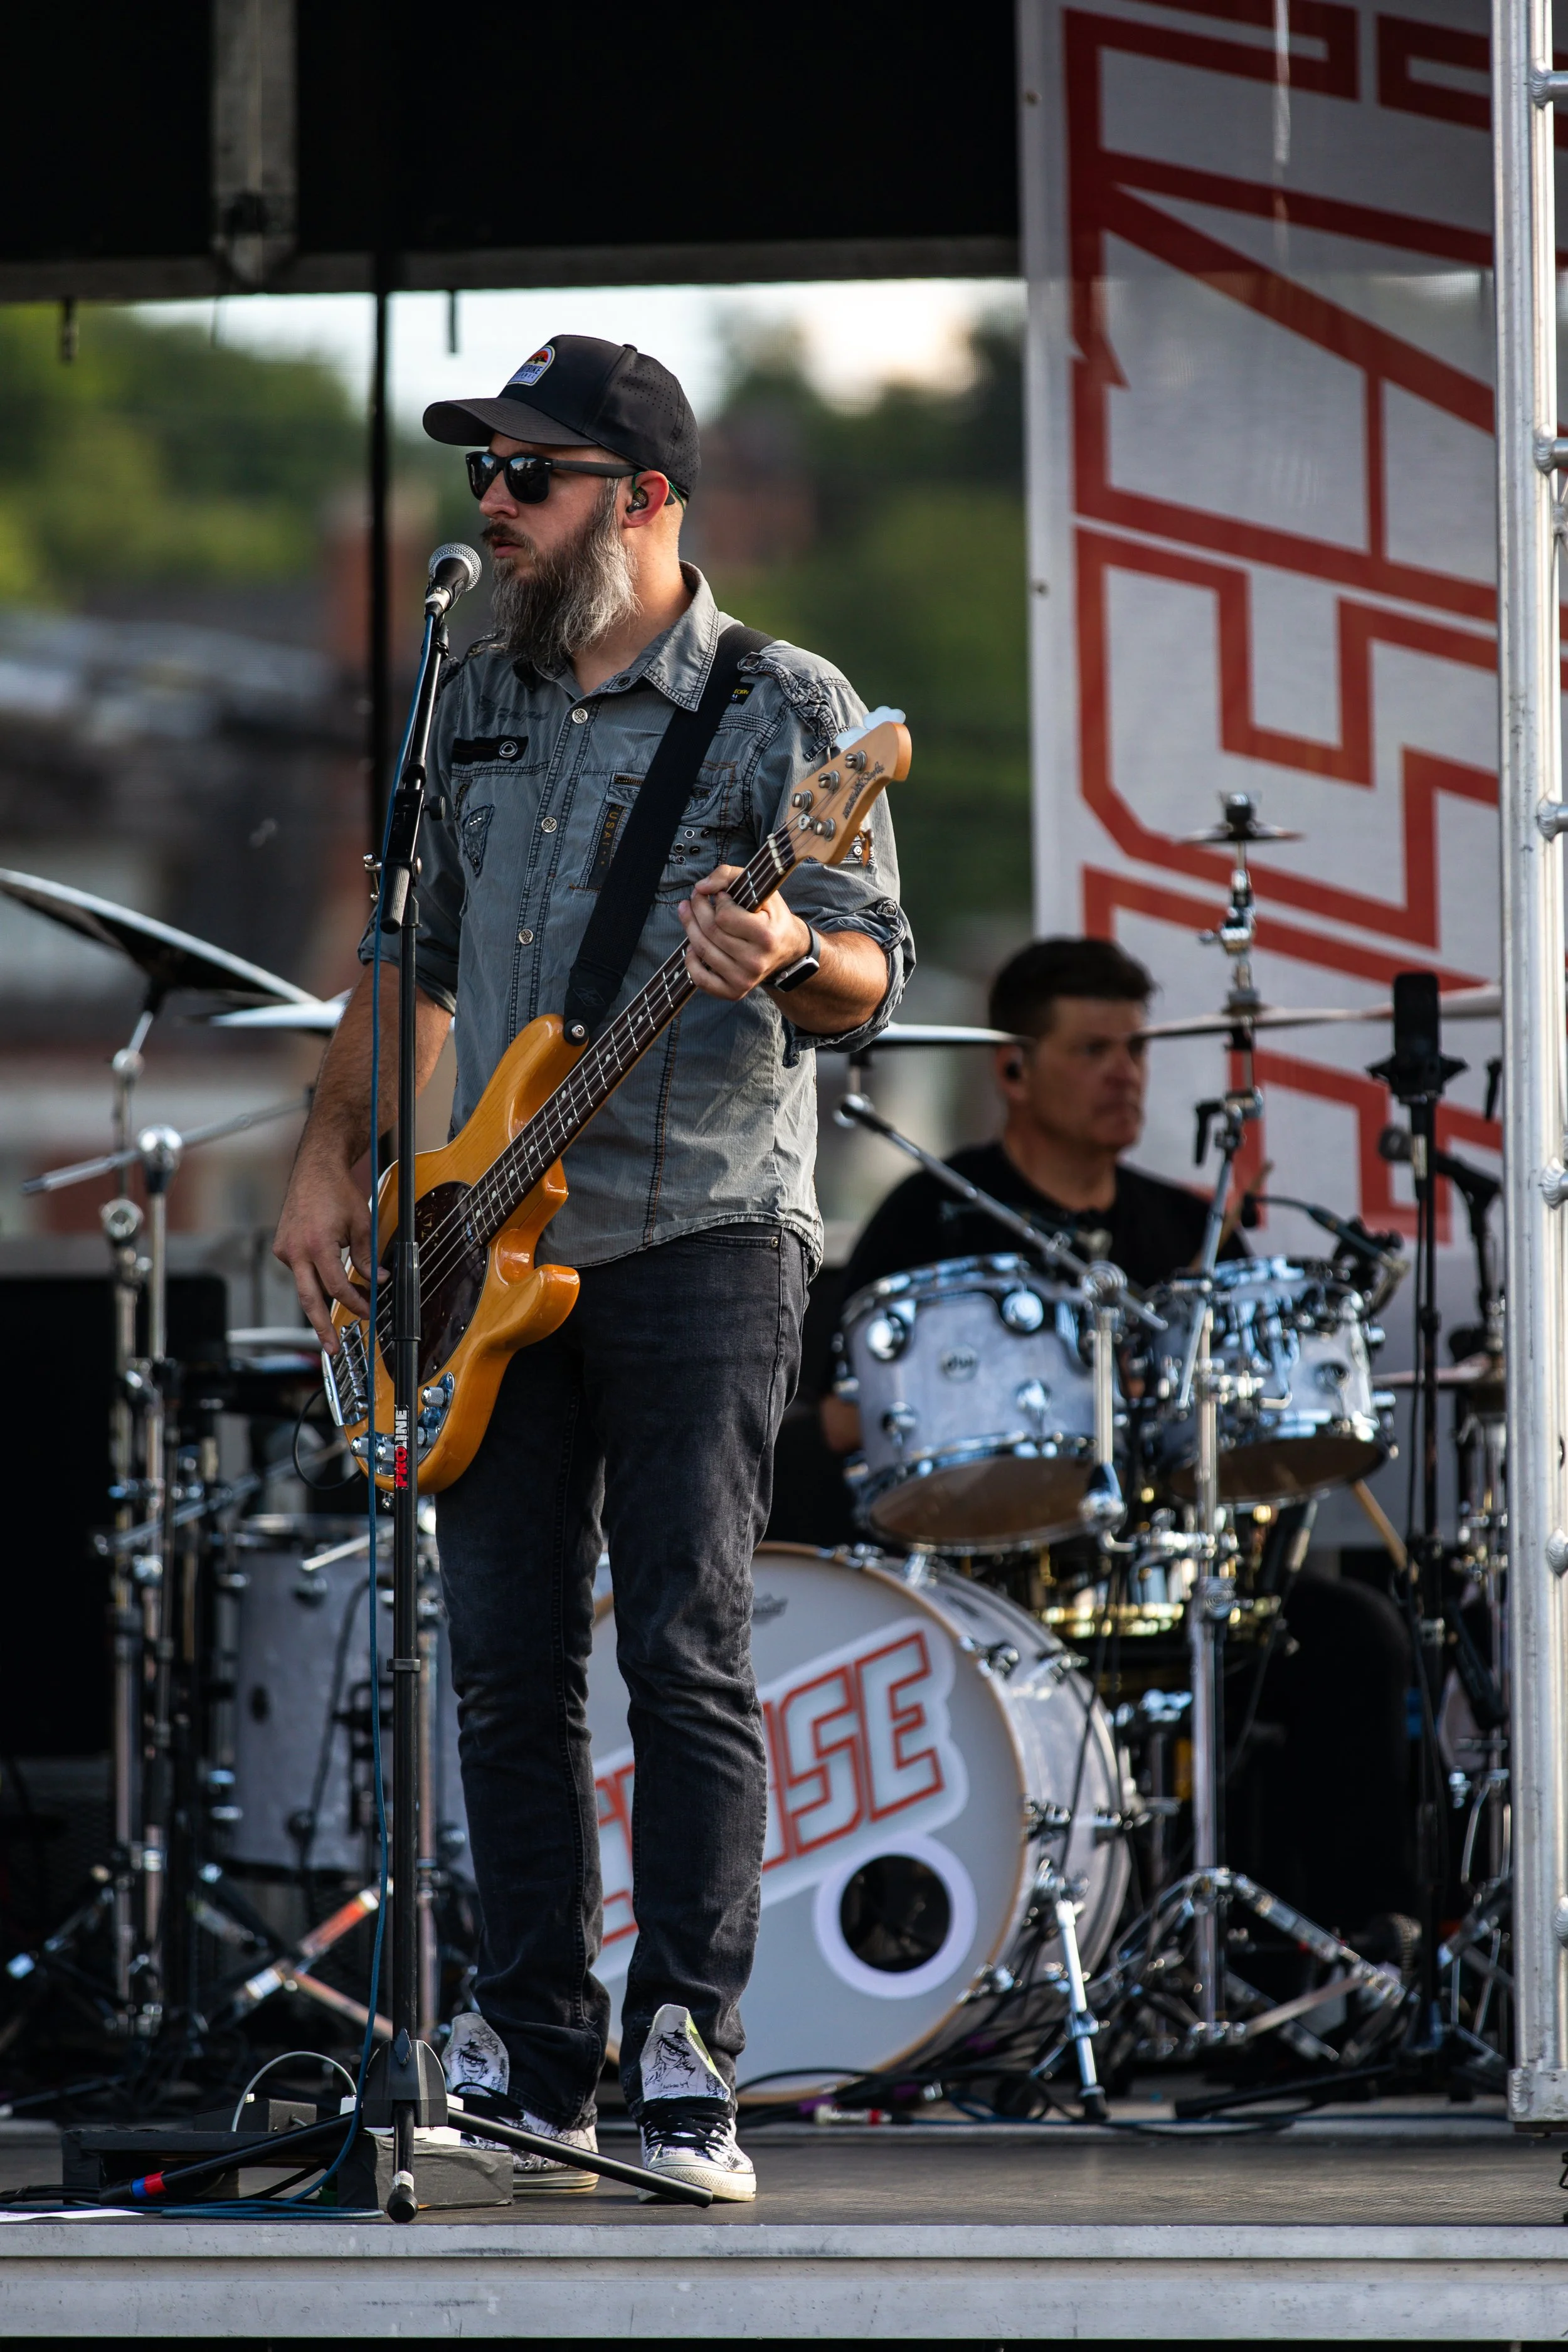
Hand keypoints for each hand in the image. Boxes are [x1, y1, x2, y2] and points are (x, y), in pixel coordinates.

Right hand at [273, 1149, 377, 1350]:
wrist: (315, 1168)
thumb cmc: (338, 1192)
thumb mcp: (361, 1224)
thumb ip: (367, 1257)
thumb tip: (378, 1281)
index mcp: (317, 1245)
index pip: (338, 1286)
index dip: (355, 1302)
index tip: (368, 1311)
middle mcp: (295, 1250)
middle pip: (309, 1300)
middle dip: (321, 1327)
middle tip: (332, 1348)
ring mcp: (285, 1250)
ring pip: (306, 1286)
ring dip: (323, 1301)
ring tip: (337, 1319)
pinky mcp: (282, 1247)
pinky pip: (301, 1272)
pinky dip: (315, 1279)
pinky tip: (329, 1279)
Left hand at [679, 865, 809, 1001]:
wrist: (788, 950)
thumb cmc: (771, 917)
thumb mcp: (761, 889)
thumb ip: (729, 875)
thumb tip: (701, 887)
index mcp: (766, 936)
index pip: (724, 916)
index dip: (717, 901)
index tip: (722, 896)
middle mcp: (755, 962)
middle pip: (710, 931)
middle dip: (697, 909)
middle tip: (695, 898)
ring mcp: (744, 980)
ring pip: (702, 950)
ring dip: (690, 927)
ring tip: (688, 913)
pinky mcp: (734, 992)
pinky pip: (701, 979)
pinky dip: (691, 960)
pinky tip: (692, 946)